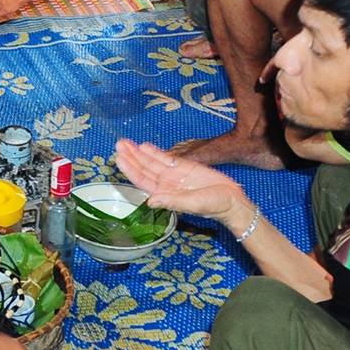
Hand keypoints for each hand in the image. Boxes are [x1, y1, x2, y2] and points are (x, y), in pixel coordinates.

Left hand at [113, 139, 249, 222]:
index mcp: (164, 194)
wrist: (231, 200)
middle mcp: (165, 184)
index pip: (141, 180)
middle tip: (119, 145)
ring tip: (126, 142)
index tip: (119, 158)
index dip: (130, 169)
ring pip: (152, 162)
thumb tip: (150, 202)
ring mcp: (173, 175)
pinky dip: (155, 152)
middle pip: (143, 168)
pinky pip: (166, 158)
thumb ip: (172, 202)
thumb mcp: (192, 204)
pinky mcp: (184, 167)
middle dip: (131, 156)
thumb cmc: (213, 206)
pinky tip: (144, 146)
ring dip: (139, 152)